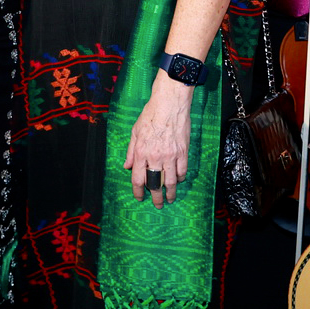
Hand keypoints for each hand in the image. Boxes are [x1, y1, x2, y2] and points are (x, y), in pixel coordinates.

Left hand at [123, 71, 192, 208]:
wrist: (169, 103)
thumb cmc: (150, 114)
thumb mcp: (135, 131)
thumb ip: (131, 151)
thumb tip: (127, 166)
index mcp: (141, 152)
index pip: (138, 179)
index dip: (138, 192)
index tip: (139, 198)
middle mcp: (155, 157)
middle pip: (155, 184)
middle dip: (155, 197)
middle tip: (157, 204)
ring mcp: (170, 155)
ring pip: (170, 181)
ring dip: (170, 193)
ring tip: (169, 199)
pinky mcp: (183, 152)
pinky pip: (182, 171)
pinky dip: (180, 178)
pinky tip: (177, 181)